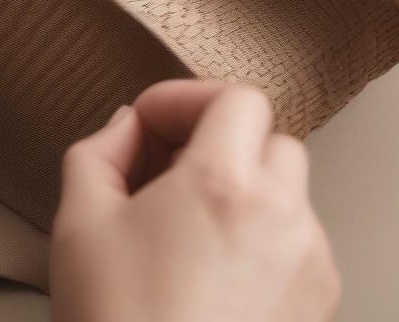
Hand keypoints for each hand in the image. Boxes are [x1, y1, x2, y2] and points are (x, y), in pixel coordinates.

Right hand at [51, 81, 339, 321]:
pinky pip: (300, 244)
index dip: (187, 99)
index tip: (151, 124)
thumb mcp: (79, 222)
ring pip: (290, 192)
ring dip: (246, 188)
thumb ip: (100, 150)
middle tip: (170, 168)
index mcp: (224, 182)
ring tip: (191, 224)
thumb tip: (128, 128)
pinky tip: (216, 271)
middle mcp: (282, 217)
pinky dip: (265, 236)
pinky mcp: (318, 310)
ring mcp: (309, 267)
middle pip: (271, 138)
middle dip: (221, 141)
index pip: (237, 97)